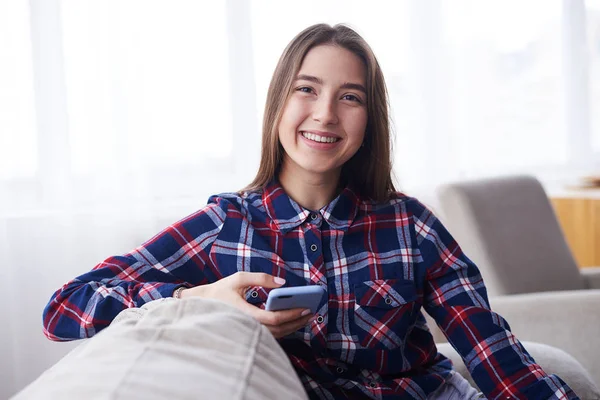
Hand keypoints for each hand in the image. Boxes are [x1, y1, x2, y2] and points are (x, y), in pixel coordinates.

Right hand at [179, 272, 313, 338]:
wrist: (202, 306)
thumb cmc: (220, 291)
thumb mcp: (238, 278)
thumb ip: (261, 278)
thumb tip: (283, 282)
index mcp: (244, 314)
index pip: (273, 318)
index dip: (291, 313)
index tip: (306, 307)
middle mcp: (248, 327)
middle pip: (279, 330)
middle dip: (297, 321)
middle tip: (313, 310)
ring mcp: (249, 333)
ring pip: (276, 335)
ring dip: (293, 326)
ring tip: (307, 315)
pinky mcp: (250, 335)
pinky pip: (271, 335)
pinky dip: (284, 329)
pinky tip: (294, 320)